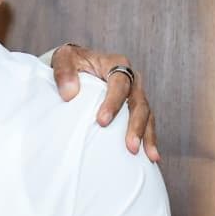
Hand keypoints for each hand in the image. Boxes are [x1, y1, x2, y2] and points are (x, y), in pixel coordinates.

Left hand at [51, 43, 157, 161]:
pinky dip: (149, 139)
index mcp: (116, 64)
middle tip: (130, 146)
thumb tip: (69, 94)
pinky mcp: (134, 107)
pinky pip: (146, 123)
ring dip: (147, 136)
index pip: (120, 83)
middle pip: (139, 103)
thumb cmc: (72, 61)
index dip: (113, 102)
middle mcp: (131, 78)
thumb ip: (64, 72)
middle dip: (136, 125)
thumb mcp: (63, 58)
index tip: (102, 121)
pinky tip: (151, 157)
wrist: (79, 64)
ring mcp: (135, 94)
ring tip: (149, 156)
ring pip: (147, 115)